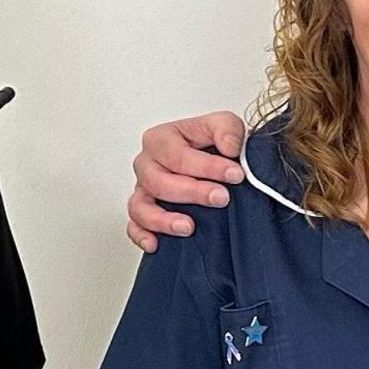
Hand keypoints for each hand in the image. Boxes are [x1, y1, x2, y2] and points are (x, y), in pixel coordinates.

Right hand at [126, 112, 247, 251]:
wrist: (212, 159)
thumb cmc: (211, 141)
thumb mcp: (224, 125)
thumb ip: (227, 130)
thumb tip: (229, 147)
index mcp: (161, 139)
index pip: (178, 155)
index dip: (208, 166)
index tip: (235, 174)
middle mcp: (147, 164)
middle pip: (158, 181)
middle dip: (192, 191)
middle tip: (221, 198)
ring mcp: (142, 189)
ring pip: (140, 206)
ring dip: (163, 219)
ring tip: (189, 227)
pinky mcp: (143, 211)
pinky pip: (134, 226)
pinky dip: (141, 235)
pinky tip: (156, 244)